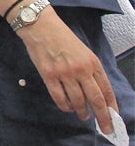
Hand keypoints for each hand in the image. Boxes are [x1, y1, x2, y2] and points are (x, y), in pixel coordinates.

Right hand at [18, 7, 118, 135]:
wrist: (40, 26)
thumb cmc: (62, 38)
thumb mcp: (83, 52)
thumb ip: (91, 70)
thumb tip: (98, 92)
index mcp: (92, 63)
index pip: (106, 90)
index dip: (112, 107)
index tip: (114, 117)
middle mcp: (81, 69)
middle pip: (96, 100)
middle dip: (103, 117)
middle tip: (106, 128)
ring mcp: (64, 73)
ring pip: (78, 101)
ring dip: (82, 112)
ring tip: (82, 115)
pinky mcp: (48, 75)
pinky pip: (59, 98)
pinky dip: (65, 106)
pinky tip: (67, 107)